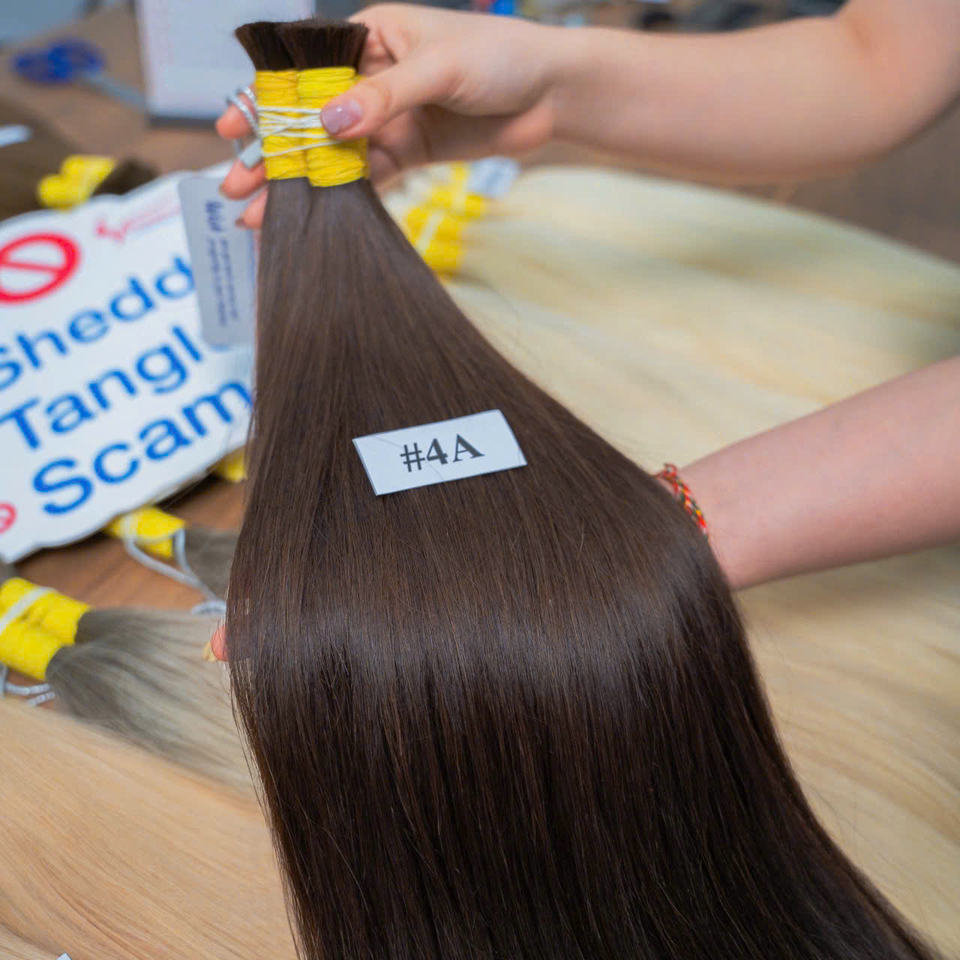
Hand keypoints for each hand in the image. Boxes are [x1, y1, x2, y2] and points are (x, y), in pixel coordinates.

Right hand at [217, 4, 561, 226]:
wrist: (552, 94)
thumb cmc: (500, 57)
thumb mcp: (439, 68)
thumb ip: (385, 97)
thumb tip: (329, 122)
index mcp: (372, 37)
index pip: (306, 69)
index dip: (266, 100)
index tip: (232, 129)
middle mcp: (373, 77)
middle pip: (311, 117)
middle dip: (273, 153)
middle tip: (236, 188)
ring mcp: (390, 117)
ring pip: (334, 153)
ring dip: (301, 184)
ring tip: (264, 216)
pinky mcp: (410, 150)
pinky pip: (369, 175)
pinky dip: (343, 196)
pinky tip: (315, 216)